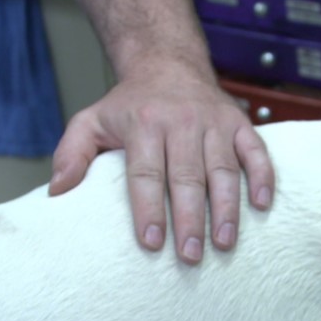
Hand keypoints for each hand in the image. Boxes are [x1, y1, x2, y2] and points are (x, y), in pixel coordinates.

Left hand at [48, 61, 273, 263]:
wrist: (167, 62)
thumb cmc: (129, 105)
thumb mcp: (91, 120)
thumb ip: (71, 154)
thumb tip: (57, 192)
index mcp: (145, 124)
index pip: (146, 173)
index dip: (149, 209)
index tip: (151, 243)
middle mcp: (182, 122)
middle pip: (187, 177)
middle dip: (190, 219)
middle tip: (189, 257)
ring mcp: (214, 122)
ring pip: (224, 170)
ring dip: (227, 209)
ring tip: (223, 244)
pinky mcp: (239, 123)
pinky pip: (256, 151)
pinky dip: (263, 177)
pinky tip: (262, 207)